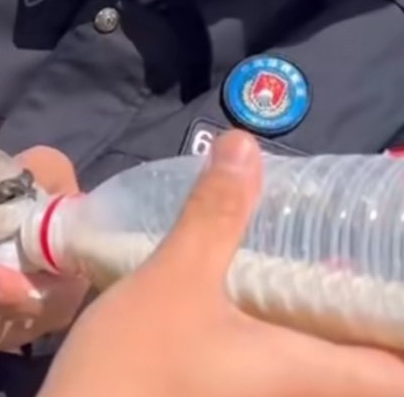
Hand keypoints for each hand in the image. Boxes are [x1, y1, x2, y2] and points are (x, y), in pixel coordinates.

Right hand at [38, 131, 403, 396]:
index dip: (403, 325)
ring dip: (322, 309)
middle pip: (363, 366)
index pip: (396, 373)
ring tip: (315, 256)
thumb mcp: (178, 277)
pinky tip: (254, 280)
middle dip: (364, 308)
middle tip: (354, 252)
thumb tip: (244, 145)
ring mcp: (253, 392)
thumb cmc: (139, 359)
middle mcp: (288, 390)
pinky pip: (274, 351)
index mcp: (300, 371)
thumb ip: (215, 214)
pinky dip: (280, 315)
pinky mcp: (222, 385)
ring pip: (312, 354)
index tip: (393, 272)